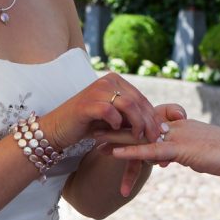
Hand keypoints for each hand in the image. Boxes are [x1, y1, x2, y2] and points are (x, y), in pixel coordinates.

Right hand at [39, 73, 161, 152]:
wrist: (58, 129)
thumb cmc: (88, 125)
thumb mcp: (114, 119)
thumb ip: (131, 117)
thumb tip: (158, 127)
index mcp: (115, 81)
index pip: (141, 98)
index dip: (153, 116)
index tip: (161, 132)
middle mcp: (107, 81)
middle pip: (138, 101)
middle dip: (149, 122)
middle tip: (155, 139)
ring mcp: (97, 90)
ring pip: (128, 106)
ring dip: (137, 124)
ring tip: (139, 138)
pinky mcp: (87, 103)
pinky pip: (110, 112)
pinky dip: (116, 123)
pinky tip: (115, 131)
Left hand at [102, 118, 219, 179]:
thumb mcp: (199, 152)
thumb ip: (182, 152)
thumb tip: (167, 159)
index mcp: (180, 126)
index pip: (148, 121)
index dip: (128, 120)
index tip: (109, 119)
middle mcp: (176, 127)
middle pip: (139, 123)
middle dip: (115, 124)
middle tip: (93, 122)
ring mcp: (178, 136)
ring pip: (140, 134)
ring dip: (115, 136)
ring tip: (93, 136)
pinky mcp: (181, 149)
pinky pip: (151, 150)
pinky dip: (131, 150)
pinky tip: (114, 152)